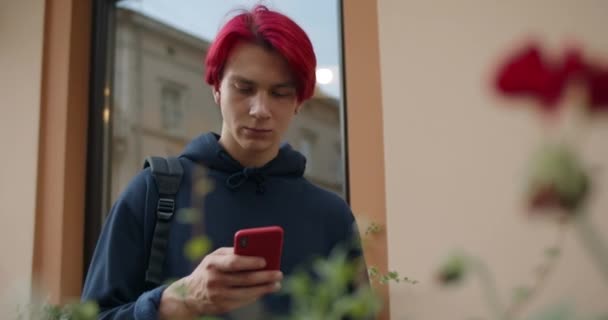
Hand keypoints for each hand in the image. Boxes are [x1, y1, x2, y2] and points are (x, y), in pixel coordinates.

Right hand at [159, 247, 282, 318]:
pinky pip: (243, 301)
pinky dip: (256, 295)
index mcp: (212, 263)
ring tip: (276, 284)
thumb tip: (256, 251)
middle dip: (264, 277)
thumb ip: (232, 252)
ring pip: (246, 292)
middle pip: (244, 279)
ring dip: (264, 288)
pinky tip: (264, 290)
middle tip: (279, 274)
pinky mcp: (222, 307)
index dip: (250, 262)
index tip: (265, 261)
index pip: (233, 263)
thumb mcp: (214, 257)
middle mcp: (214, 280)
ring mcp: (218, 295)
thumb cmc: (208, 270)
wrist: (189, 295)